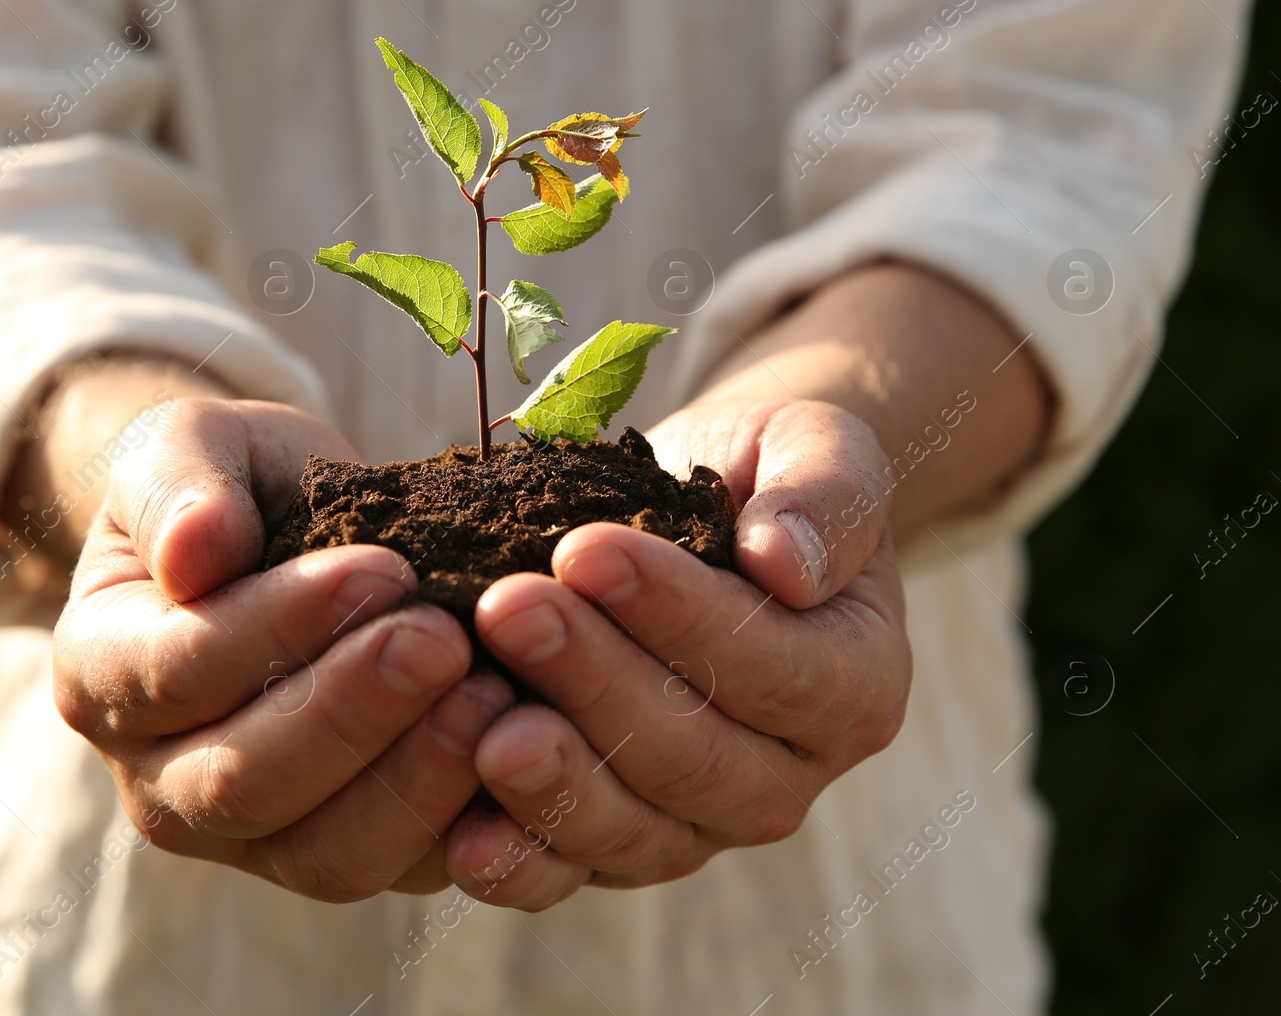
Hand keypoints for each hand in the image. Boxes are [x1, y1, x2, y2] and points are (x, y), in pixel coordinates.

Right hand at [50, 393, 512, 901]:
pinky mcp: (345, 856)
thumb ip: (179, 486)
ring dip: (418, 782)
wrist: (286, 538)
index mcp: (101, 673)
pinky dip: (472, 827)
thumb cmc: (235, 486)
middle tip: (446, 640)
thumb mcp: (194, 446)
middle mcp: (160, 779)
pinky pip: (405, 872)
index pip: (178, 671)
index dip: (282, 626)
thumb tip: (193, 552)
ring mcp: (251, 841)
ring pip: (328, 856)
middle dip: (354, 714)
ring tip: (497, 694)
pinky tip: (526, 751)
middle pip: (244, 785)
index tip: (383, 568)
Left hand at [443, 398, 910, 909]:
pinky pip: (573, 870)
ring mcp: (701, 822)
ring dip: (553, 779)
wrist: (707, 513)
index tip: (585, 550)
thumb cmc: (761, 473)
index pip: (773, 668)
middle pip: (694, 757)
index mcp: (855, 685)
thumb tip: (787, 565)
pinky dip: (519, 862)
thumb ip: (826, 498)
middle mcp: (787, 775)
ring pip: (634, 828)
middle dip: (593, 683)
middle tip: (507, 608)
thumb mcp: (814, 447)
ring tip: (480, 722)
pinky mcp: (621, 842)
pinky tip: (462, 839)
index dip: (678, 616)